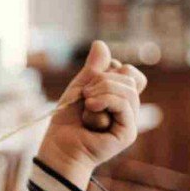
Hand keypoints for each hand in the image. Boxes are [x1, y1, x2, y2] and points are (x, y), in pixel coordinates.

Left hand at [38, 41, 147, 188]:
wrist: (60, 147)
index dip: (111, 69)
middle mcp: (128, 109)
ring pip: (128, 89)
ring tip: (87, 104)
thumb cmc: (66, 120)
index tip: (90, 82)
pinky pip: (125, 104)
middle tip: (85, 96)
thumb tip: (100, 43)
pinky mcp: (128, 132)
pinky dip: (105, 101)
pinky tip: (90, 108)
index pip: (128, 72)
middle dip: (103, 79)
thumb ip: (93, 68)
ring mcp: (130, 121)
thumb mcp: (79, 87)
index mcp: (119, 97)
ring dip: (102, 90)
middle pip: (129, 77)